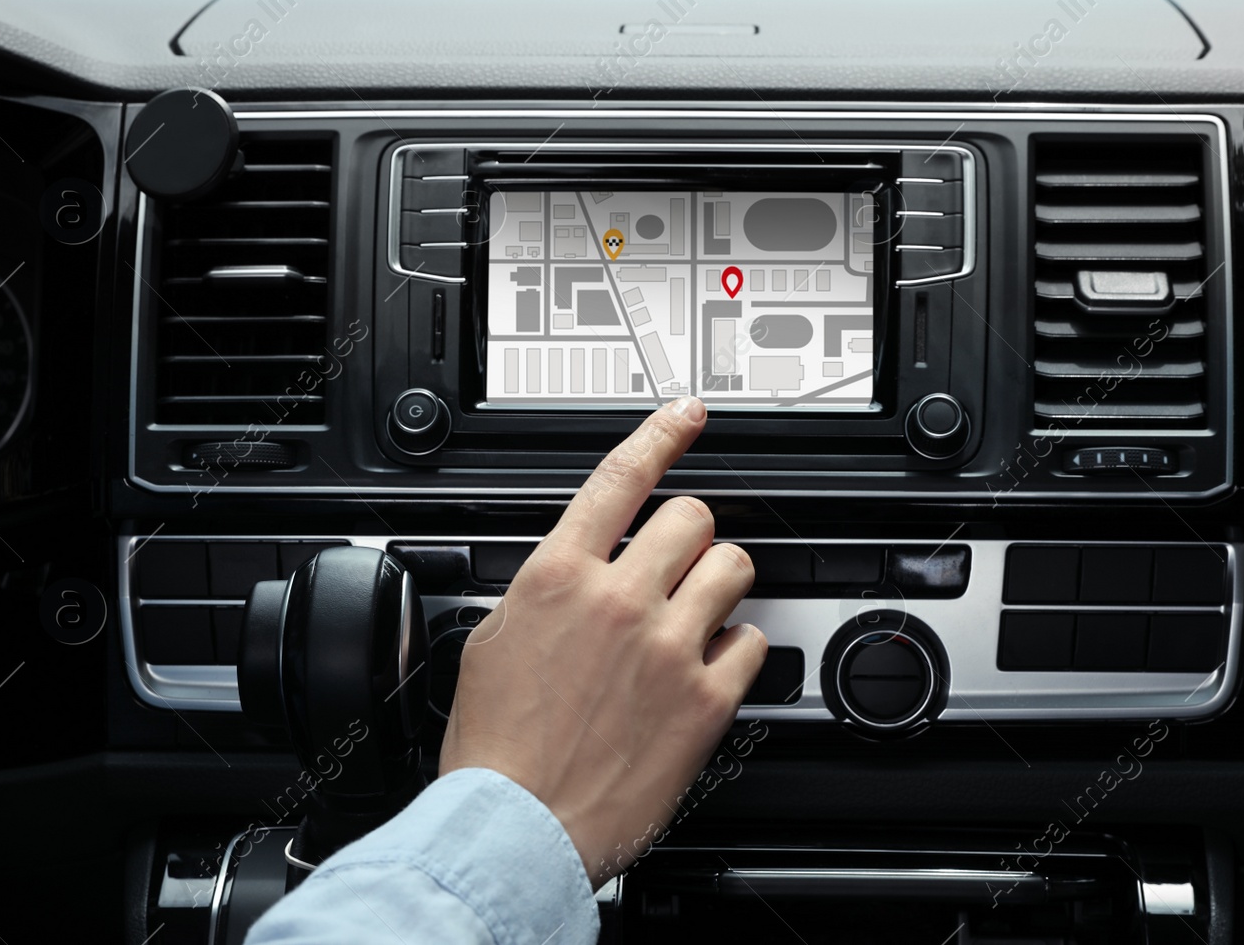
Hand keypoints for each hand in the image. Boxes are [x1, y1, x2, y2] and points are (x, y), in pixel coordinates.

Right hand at [438, 396, 766, 885]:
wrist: (516, 827)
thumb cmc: (496, 750)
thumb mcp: (491, 643)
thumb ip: (541, 592)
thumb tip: (568, 573)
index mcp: (558, 577)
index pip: (620, 479)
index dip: (660, 435)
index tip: (686, 415)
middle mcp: (619, 600)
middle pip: (692, 518)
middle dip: (688, 534)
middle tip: (676, 563)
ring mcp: (669, 647)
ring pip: (732, 567)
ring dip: (718, 583)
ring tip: (698, 612)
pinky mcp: (706, 699)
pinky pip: (752, 641)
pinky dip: (736, 649)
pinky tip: (706, 668)